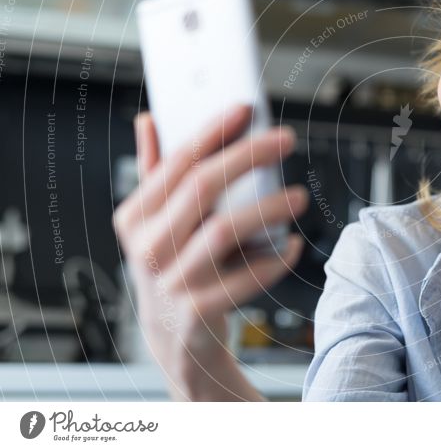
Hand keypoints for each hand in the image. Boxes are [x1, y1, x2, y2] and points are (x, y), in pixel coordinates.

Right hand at [113, 105, 308, 399]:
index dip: (213, 132)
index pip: (176, 163)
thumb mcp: (157, 222)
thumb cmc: (175, 265)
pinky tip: (292, 245)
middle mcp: (146, 248)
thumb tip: (150, 118)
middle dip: (248, 156)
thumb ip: (156, 171)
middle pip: (201, 188)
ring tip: (300, 197)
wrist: (176, 339)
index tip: (246, 108)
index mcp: (134, 217)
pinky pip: (244, 279)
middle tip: (287, 139)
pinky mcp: (198, 313)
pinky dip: (274, 260)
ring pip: (224, 231)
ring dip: (268, 209)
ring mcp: (170, 282)